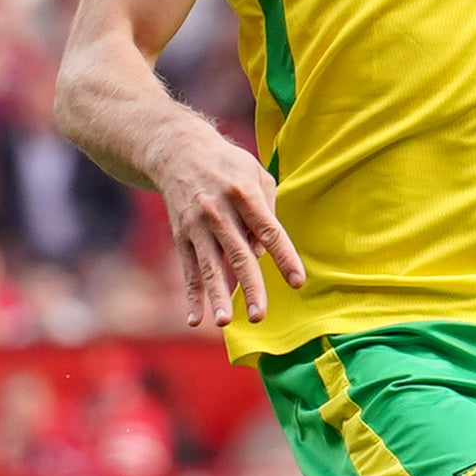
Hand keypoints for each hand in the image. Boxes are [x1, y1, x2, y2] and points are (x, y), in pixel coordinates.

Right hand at [151, 120, 304, 328]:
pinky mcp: (181, 236)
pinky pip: (188, 270)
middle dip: (250, 287)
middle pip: (238, 255)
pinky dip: (192, 296)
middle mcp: (218, 213)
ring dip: (217, 297)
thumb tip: (262, 252)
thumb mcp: (255, 173)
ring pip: (210, 267)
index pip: (269, 230)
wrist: (177, 152)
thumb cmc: (228, 165)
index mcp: (244, 194)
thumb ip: (267, 209)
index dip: (283, 257)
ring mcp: (196, 227)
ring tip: (225, 323)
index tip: (298, 281)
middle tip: (261, 316)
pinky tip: (195, 320)